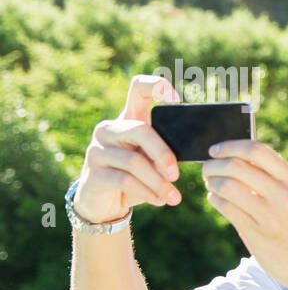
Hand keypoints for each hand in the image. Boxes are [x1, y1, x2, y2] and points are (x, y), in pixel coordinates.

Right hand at [75, 75, 182, 223]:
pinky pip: (124, 180)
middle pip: (140, 130)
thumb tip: (193, 154)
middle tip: (177, 175)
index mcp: (128, 119)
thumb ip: (166, 153)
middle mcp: (109, 129)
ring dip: (158, 182)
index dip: (157, 86)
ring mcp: (97, 149)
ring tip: (173, 197)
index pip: (138, 88)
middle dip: (164, 154)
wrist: (105, 203)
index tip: (176, 100)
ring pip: (134, 161)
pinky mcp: (92, 173)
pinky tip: (159, 201)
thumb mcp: (152, 162)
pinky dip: (147, 192)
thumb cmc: (135, 178)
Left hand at [201, 140, 287, 289]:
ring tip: (211, 185)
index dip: (231, 146)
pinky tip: (217, 200)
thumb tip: (237, 158)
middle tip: (208, 169)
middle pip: (237, 166)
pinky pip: (225, 207)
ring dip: (211, 182)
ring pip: (227, 186)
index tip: (216, 150)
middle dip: (214, 165)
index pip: (257, 151)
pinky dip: (215, 199)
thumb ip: (275, 178)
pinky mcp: (256, 233)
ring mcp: (270, 215)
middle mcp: (284, 195)